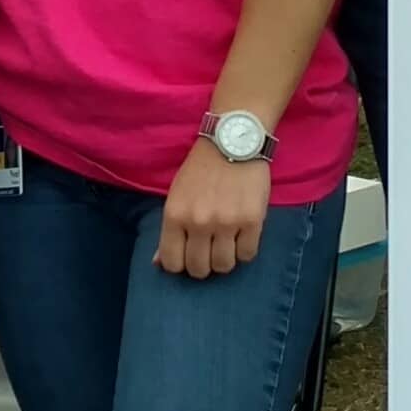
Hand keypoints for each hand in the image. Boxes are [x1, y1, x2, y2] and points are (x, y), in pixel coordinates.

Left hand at [158, 142, 271, 278]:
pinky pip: (248, 255)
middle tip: (209, 251)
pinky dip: (245, 251)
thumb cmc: (201, 171)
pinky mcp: (252, 220)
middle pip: (199, 269)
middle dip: (204, 265)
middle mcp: (198, 222)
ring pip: (224, 266)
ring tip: (227, 244)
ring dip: (225, 259)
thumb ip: (169, 231)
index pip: (173, 263)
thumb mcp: (176, 197)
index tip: (189, 256)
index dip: (181, 265)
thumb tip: (158, 263)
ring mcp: (226, 222)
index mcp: (175, 216)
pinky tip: (242, 236)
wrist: (233, 141)